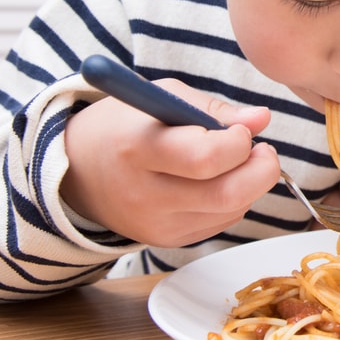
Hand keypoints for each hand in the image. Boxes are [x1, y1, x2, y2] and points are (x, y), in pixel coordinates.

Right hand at [61, 80, 282, 245]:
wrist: (77, 171)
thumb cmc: (125, 125)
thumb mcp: (163, 98)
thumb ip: (214, 109)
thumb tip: (262, 118)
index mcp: (138, 148)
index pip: (206, 158)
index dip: (238, 142)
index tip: (240, 130)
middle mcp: (145, 194)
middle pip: (228, 194)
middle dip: (262, 170)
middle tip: (262, 150)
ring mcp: (156, 224)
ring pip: (232, 210)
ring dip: (249, 184)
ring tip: (234, 161)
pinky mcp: (166, 240)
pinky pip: (221, 222)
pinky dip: (233, 200)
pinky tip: (216, 181)